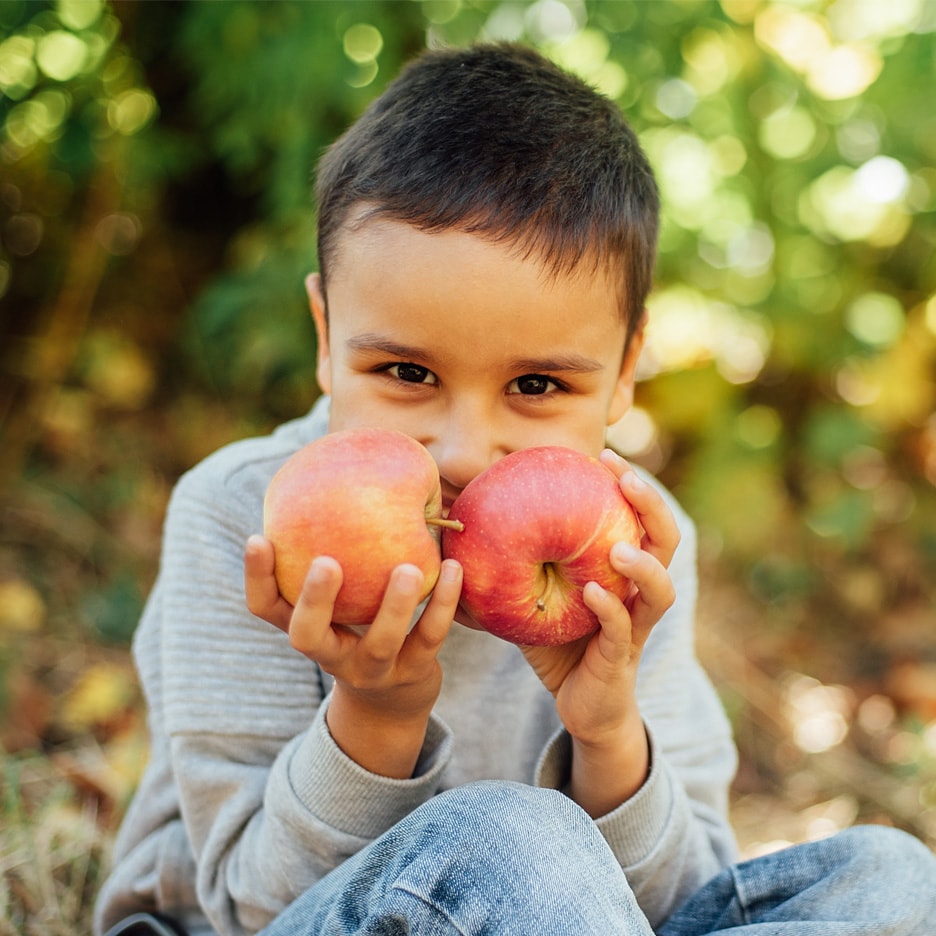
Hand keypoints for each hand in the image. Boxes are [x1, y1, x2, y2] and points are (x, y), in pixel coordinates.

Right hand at [245, 535, 462, 776]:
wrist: (395, 697)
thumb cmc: (362, 622)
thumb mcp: (341, 597)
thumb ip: (335, 550)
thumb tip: (336, 472)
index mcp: (305, 628)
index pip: (265, 608)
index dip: (256, 578)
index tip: (258, 537)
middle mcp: (330, 653)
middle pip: (307, 635)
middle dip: (314, 600)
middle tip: (326, 562)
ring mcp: (371, 668)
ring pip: (379, 643)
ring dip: (393, 605)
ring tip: (406, 569)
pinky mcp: (413, 672)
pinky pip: (429, 637)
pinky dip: (443, 603)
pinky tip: (453, 567)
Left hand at [520, 450, 678, 813]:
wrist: (580, 709)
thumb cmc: (558, 645)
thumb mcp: (534, 597)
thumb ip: (510, 566)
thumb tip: (458, 537)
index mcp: (624, 572)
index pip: (638, 519)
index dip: (630, 487)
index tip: (604, 455)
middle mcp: (638, 594)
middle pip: (665, 543)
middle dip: (651, 507)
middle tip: (627, 479)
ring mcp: (635, 628)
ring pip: (659, 592)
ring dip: (644, 565)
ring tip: (621, 546)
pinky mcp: (621, 661)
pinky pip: (623, 632)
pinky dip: (612, 611)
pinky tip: (595, 592)